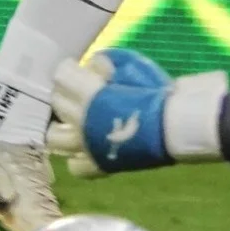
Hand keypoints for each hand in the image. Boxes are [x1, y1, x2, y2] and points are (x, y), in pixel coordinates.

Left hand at [49, 50, 188, 177]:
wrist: (176, 126)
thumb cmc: (157, 92)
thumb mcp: (131, 65)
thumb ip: (105, 63)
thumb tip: (93, 68)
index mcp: (88, 93)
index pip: (61, 77)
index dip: (68, 70)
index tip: (73, 69)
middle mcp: (81, 120)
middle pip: (56, 102)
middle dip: (65, 93)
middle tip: (78, 91)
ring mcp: (87, 146)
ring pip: (53, 137)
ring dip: (60, 126)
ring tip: (73, 121)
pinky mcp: (98, 165)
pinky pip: (76, 166)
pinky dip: (78, 157)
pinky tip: (86, 148)